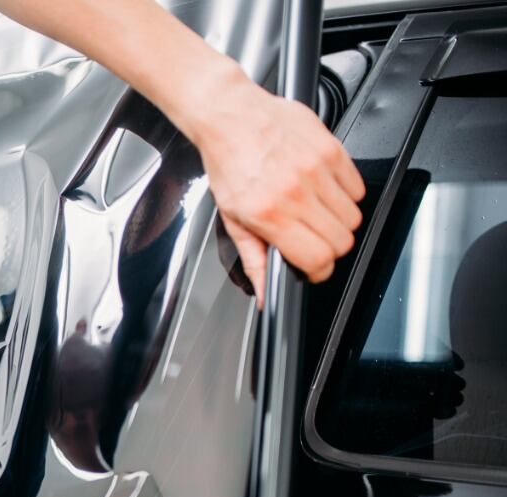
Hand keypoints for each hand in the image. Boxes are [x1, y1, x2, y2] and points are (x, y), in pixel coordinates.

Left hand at [186, 69, 365, 300]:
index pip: (317, 258)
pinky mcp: (331, 150)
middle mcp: (296, 193)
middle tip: (313, 241)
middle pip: (341, 241)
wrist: (231, 117)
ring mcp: (317, 170)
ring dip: (339, 223)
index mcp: (270, 214)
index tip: (313, 268)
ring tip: (316, 213)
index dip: (319, 271)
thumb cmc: (228, 163)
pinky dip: (347, 195)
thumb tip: (266, 291)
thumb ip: (254, 259)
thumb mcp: (232, 218)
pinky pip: (357, 187)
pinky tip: (324, 191)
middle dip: (330, 249)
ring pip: (353, 217)